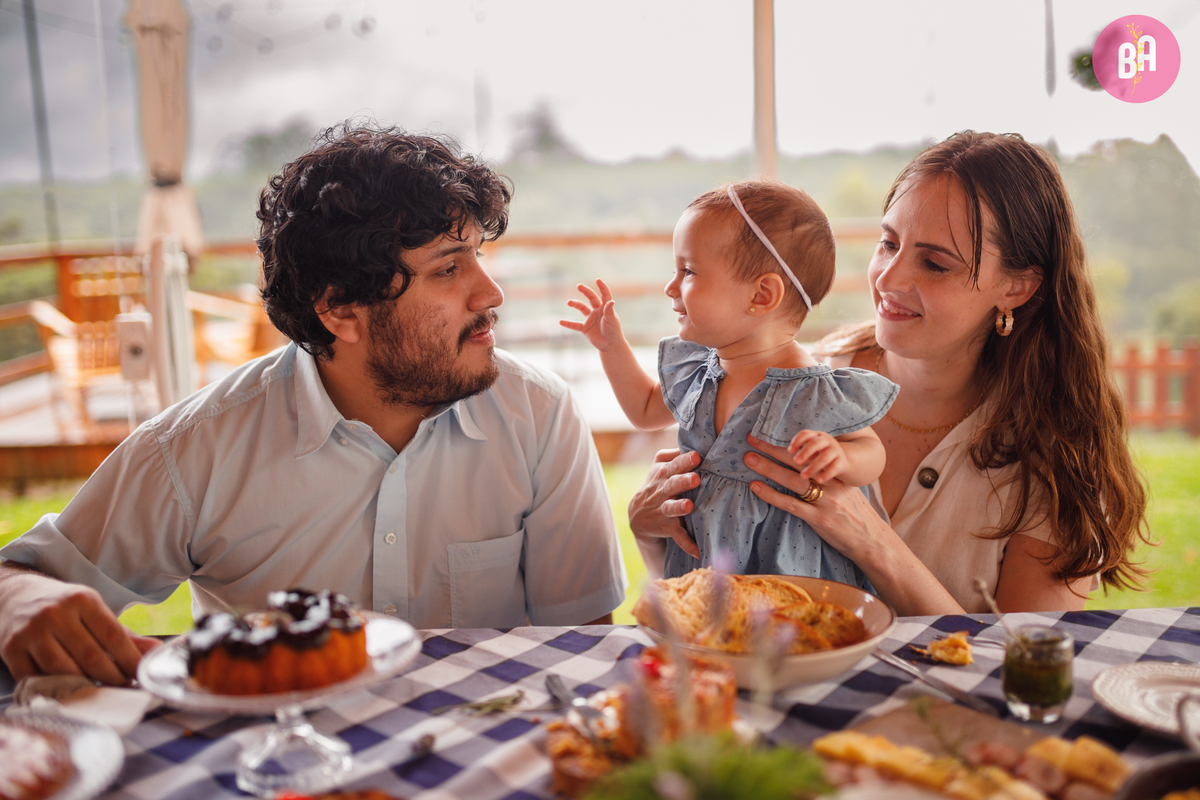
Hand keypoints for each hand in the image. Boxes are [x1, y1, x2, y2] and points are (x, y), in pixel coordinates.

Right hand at [0, 570, 160, 684]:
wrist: (14, 594)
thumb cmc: (62, 607)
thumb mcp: (92, 610)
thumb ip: (122, 633)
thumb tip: (155, 651)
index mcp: (82, 599)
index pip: (113, 635)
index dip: (129, 660)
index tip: (140, 676)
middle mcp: (56, 613)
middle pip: (90, 656)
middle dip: (112, 678)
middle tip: (123, 689)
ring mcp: (31, 632)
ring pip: (64, 670)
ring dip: (84, 687)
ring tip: (98, 692)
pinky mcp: (10, 649)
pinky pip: (35, 678)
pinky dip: (52, 689)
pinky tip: (66, 693)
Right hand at [558, 279, 624, 351]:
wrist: (610, 345)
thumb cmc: (614, 331)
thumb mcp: (612, 320)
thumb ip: (609, 311)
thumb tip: (611, 301)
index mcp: (606, 308)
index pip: (604, 295)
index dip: (602, 287)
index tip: (598, 280)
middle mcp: (597, 311)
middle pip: (591, 298)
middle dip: (585, 291)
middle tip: (579, 286)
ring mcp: (591, 319)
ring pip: (582, 308)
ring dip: (575, 304)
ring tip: (569, 302)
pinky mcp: (585, 328)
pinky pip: (575, 325)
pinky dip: (568, 323)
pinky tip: (560, 321)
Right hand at [628, 448, 700, 558]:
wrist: (637, 515)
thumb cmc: (656, 485)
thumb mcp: (659, 467)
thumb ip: (673, 454)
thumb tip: (691, 440)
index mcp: (662, 475)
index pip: (673, 465)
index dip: (683, 461)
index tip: (696, 456)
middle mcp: (661, 491)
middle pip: (671, 484)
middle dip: (683, 481)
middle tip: (696, 478)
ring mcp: (663, 510)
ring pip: (671, 508)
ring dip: (680, 507)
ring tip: (690, 506)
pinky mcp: (666, 528)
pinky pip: (677, 536)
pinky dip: (687, 544)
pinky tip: (699, 551)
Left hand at [744, 434, 878, 562]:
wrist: (873, 541)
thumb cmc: (856, 516)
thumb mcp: (845, 492)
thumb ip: (827, 481)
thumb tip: (804, 472)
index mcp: (835, 474)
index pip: (808, 454)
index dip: (786, 443)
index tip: (769, 434)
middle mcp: (830, 484)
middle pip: (797, 462)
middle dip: (772, 449)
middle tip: (751, 440)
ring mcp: (825, 501)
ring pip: (792, 480)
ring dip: (768, 468)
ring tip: (749, 459)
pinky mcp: (820, 519)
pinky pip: (792, 505)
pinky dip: (772, 495)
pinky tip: (756, 487)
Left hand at [787, 429, 847, 482]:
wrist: (844, 461)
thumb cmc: (819, 455)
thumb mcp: (810, 451)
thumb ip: (799, 452)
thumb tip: (778, 455)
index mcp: (816, 436)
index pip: (806, 434)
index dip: (797, 441)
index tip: (789, 451)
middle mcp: (827, 441)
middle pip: (816, 443)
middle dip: (805, 452)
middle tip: (795, 461)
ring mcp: (836, 451)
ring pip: (825, 456)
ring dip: (813, 466)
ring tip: (803, 475)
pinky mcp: (842, 462)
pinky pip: (835, 467)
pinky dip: (827, 474)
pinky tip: (819, 481)